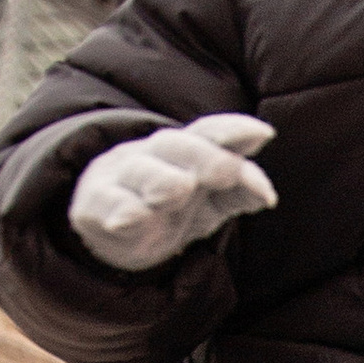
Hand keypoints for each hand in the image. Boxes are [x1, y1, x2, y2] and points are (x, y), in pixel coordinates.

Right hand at [68, 114, 278, 274]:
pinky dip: (119, 211)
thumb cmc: (172, 209)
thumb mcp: (210, 202)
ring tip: (180, 189)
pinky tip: (129, 219)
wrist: (110, 232)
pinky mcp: (95, 206)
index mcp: (184, 151)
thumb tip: (268, 194)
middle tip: (226, 171)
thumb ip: (239, 192)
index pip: (209, 132)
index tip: (264, 134)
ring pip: (140, 170)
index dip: (234, 130)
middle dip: (203, 156)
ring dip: (162, 179)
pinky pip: (107, 204)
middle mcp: (153, 156)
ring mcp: (121, 178)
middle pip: (176, 146)